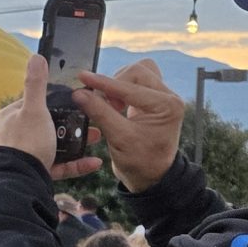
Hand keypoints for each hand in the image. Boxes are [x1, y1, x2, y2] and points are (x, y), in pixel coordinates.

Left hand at [0, 55, 107, 180]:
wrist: (23, 181)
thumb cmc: (26, 142)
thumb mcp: (34, 109)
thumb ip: (36, 84)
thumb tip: (36, 57)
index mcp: (10, 117)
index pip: (34, 103)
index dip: (54, 102)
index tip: (76, 101)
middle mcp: (16, 136)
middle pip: (49, 126)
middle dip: (73, 124)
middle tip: (93, 121)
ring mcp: (27, 155)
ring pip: (57, 146)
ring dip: (79, 143)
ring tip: (97, 137)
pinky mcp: (38, 173)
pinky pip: (61, 166)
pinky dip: (77, 164)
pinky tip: (94, 162)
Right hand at [73, 60, 184, 193]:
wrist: (152, 175)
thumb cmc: (140, 161)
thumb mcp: (118, 138)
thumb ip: (99, 113)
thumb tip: (79, 93)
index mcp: (167, 106)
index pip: (131, 86)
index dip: (104, 83)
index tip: (83, 78)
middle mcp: (168, 97)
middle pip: (138, 71)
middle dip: (115, 83)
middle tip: (104, 103)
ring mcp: (162, 97)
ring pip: (138, 73)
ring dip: (119, 85)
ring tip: (111, 105)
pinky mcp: (153, 99)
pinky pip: (136, 83)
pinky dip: (122, 89)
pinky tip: (115, 104)